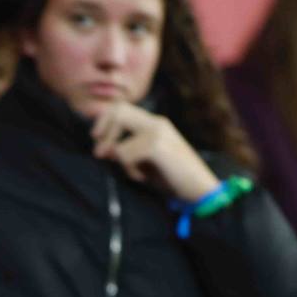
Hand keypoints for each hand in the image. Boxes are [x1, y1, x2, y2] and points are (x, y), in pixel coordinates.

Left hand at [91, 102, 219, 202]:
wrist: (200, 189)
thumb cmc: (173, 177)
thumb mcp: (146, 163)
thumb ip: (126, 151)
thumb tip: (103, 149)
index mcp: (155, 123)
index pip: (121, 107)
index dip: (104, 120)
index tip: (96, 138)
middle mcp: (156, 123)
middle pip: (118, 110)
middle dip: (103, 131)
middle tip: (98, 153)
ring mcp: (157, 132)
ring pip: (119, 142)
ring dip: (121, 161)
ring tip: (136, 173)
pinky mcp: (156, 146)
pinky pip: (125, 156)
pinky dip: (130, 170)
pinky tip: (144, 177)